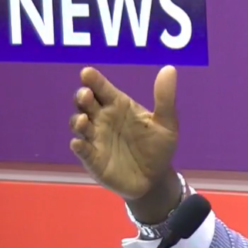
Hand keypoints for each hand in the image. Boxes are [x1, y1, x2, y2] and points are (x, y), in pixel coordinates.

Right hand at [69, 66, 178, 204]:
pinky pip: (82, 151)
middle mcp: (103, 119)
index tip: (87, 73)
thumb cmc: (158, 147)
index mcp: (119, 106)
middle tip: (86, 94)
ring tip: (83, 119)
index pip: (103, 89)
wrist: (156, 179)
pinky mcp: (93, 159)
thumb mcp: (166, 122)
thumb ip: (165, 97)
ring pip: (79, 125)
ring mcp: (96, 139)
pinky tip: (79, 143)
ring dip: (78, 120)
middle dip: (82, 97)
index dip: (94, 80)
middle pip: (85, 103)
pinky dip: (79, 146)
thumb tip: (169, 69)